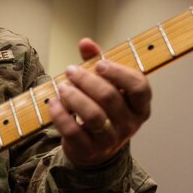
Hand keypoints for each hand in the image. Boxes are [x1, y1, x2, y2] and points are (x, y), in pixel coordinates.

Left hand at [49, 37, 151, 167]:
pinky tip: (52, 103)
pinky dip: (60, 115)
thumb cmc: (103, 109)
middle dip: (87, 80)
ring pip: (93, 115)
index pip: (139, 88)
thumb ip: (97, 61)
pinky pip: (73, 131)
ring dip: (74, 97)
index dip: (119, 73)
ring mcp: (110, 140)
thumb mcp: (105, 84)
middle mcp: (129, 124)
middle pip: (110, 98)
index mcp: (140, 106)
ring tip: (62, 86)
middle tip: (71, 71)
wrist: (94, 149)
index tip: (99, 64)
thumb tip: (86, 42)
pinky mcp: (88, 150)